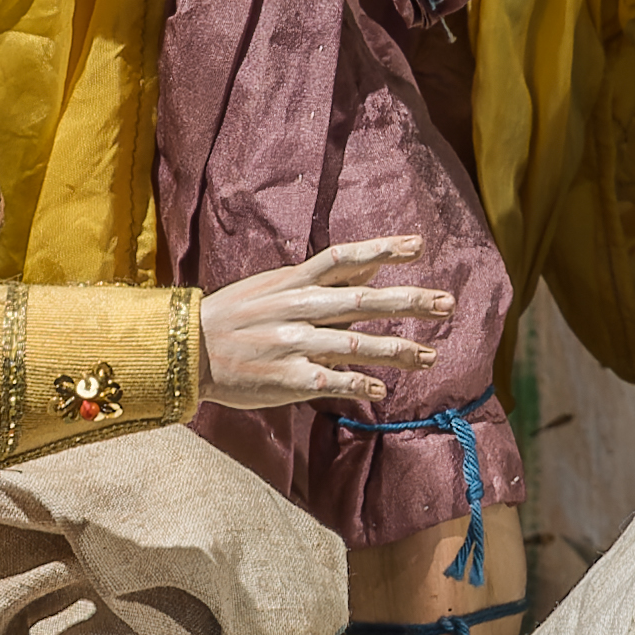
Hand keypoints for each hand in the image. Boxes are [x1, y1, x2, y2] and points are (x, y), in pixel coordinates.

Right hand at [198, 234, 446, 405]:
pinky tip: (382, 390)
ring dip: (396, 350)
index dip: (382, 249)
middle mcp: (299, 309)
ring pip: (355, 344)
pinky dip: (359, 385)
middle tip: (447, 303)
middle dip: (409, 302)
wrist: (187, 351)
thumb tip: (366, 266)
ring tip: (429, 357)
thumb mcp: (274, 285)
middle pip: (363, 301)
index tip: (419, 245)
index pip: (345, 258)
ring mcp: (293, 344)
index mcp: (294, 283)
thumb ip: (321, 278)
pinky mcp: (287, 378)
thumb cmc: (234, 316)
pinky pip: (332, 381)